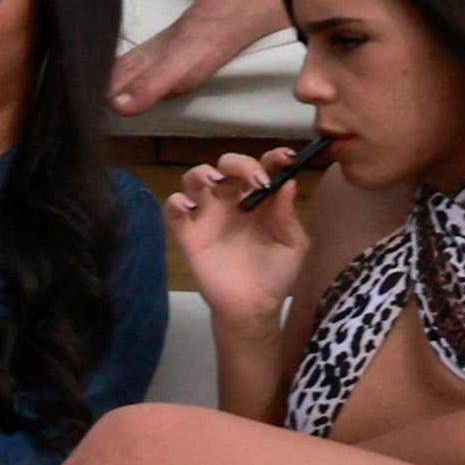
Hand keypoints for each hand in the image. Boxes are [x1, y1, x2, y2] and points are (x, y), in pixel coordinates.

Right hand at [157, 150, 304, 335]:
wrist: (252, 307)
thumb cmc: (276, 275)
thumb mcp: (292, 246)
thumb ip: (287, 216)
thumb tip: (288, 183)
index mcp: (261, 199)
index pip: (264, 167)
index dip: (274, 157)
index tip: (285, 159)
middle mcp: (233, 200)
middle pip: (227, 165)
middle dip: (239, 163)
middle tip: (253, 179)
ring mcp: (208, 215)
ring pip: (195, 178)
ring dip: (202, 172)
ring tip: (215, 182)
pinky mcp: (188, 234)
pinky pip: (172, 209)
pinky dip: (176, 202)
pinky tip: (189, 208)